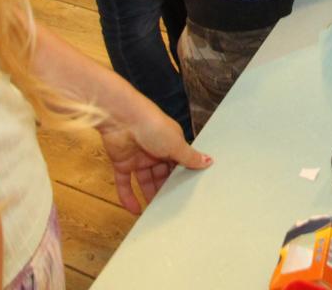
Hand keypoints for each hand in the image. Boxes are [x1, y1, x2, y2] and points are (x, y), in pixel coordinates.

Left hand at [96, 92, 210, 211]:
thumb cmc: (151, 124)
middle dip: (165, 190)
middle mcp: (155, 151)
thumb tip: (210, 161)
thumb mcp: (176, 143)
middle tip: (171, 208)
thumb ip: (191, 157)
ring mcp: (138, 158)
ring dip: (148, 195)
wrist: (121, 118)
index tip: (187, 194)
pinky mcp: (122, 163)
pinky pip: (125, 183)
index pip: (179, 165)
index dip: (182, 178)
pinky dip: (128, 197)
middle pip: (161, 175)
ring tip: (154, 214)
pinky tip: (134, 210)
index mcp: (171, 143)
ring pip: (144, 181)